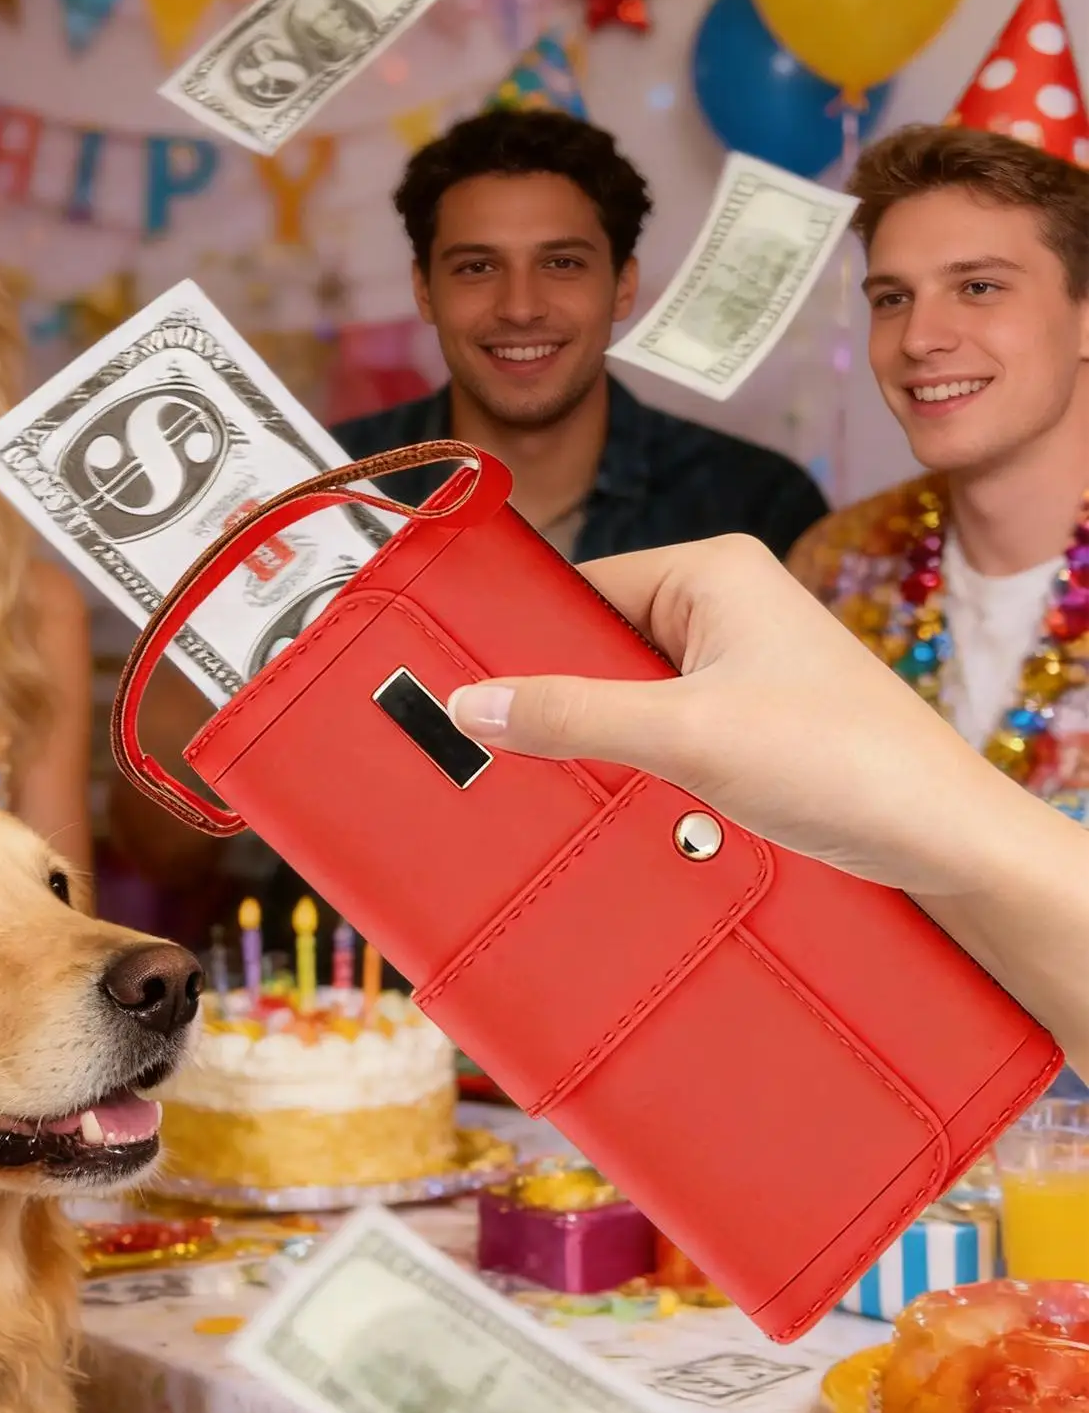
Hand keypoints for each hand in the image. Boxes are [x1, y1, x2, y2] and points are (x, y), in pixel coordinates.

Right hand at [446, 533, 1038, 896]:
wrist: (944, 842)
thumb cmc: (841, 762)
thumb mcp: (683, 735)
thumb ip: (571, 717)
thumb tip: (472, 704)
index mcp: (712, 570)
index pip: (581, 588)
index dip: (525, 638)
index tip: (468, 683)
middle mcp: (725, 604)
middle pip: (598, 639)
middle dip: (559, 694)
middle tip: (505, 741)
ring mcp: (740, 661)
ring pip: (628, 687)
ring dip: (599, 731)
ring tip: (564, 770)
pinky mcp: (750, 714)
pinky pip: (662, 721)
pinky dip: (634, 754)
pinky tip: (618, 788)